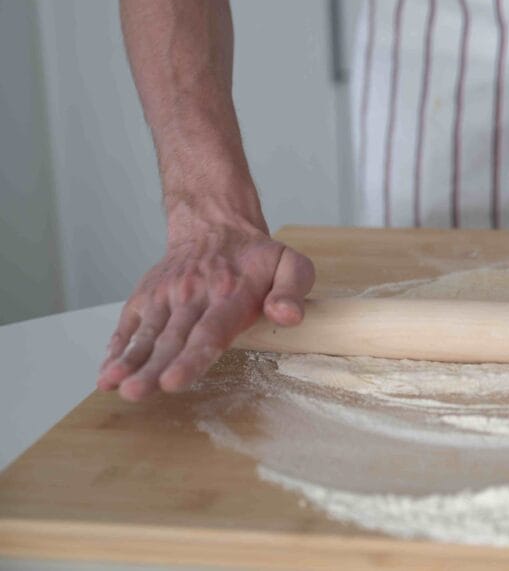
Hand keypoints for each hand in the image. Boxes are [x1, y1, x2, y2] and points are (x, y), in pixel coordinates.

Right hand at [97, 222, 314, 400]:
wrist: (215, 224)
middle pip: (172, 339)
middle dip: (152, 368)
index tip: (174, 380)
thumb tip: (288, 315)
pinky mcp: (147, 297)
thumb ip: (292, 290)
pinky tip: (107, 373)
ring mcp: (166, 296)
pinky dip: (117, 348)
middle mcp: (193, 296)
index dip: (191, 359)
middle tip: (135, 392)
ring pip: (146, 333)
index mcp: (230, 295)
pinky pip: (129, 324)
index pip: (210, 332)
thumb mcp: (290, 264)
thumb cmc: (256, 257)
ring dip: (129, 361)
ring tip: (112, 384)